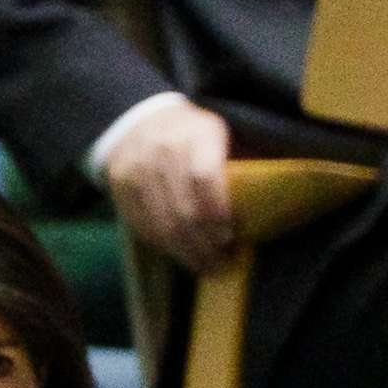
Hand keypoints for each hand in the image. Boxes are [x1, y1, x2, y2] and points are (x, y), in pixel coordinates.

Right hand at [103, 97, 236, 273]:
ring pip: (163, 223)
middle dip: (205, 243)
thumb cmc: (193, 136)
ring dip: (187, 252)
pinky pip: (144, 225)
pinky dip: (165, 246)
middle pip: (184, 209)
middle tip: (222, 261)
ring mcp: (137, 168)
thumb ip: (238, 164)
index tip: (230, 236)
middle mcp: (162, 148)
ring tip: (205, 266)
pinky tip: (182, 254)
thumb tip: (267, 207)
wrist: (138, 121)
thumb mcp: (219, 136)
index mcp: (196, 134)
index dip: (218, 212)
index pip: (205, 178)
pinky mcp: (120, 186)